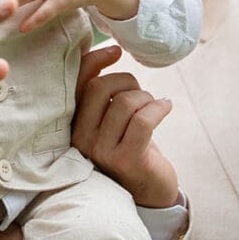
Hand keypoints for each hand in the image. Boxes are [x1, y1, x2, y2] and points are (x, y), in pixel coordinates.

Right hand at [72, 44, 178, 207]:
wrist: (148, 191)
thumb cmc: (129, 146)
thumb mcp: (109, 118)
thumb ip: (101, 92)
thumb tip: (109, 48)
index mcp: (72, 123)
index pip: (78, 83)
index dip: (96, 60)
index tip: (115, 51)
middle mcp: (80, 138)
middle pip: (100, 88)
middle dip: (127, 80)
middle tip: (141, 92)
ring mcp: (102, 151)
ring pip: (125, 102)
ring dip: (146, 97)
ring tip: (154, 105)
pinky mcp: (127, 160)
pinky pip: (144, 120)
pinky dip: (159, 107)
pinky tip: (166, 106)